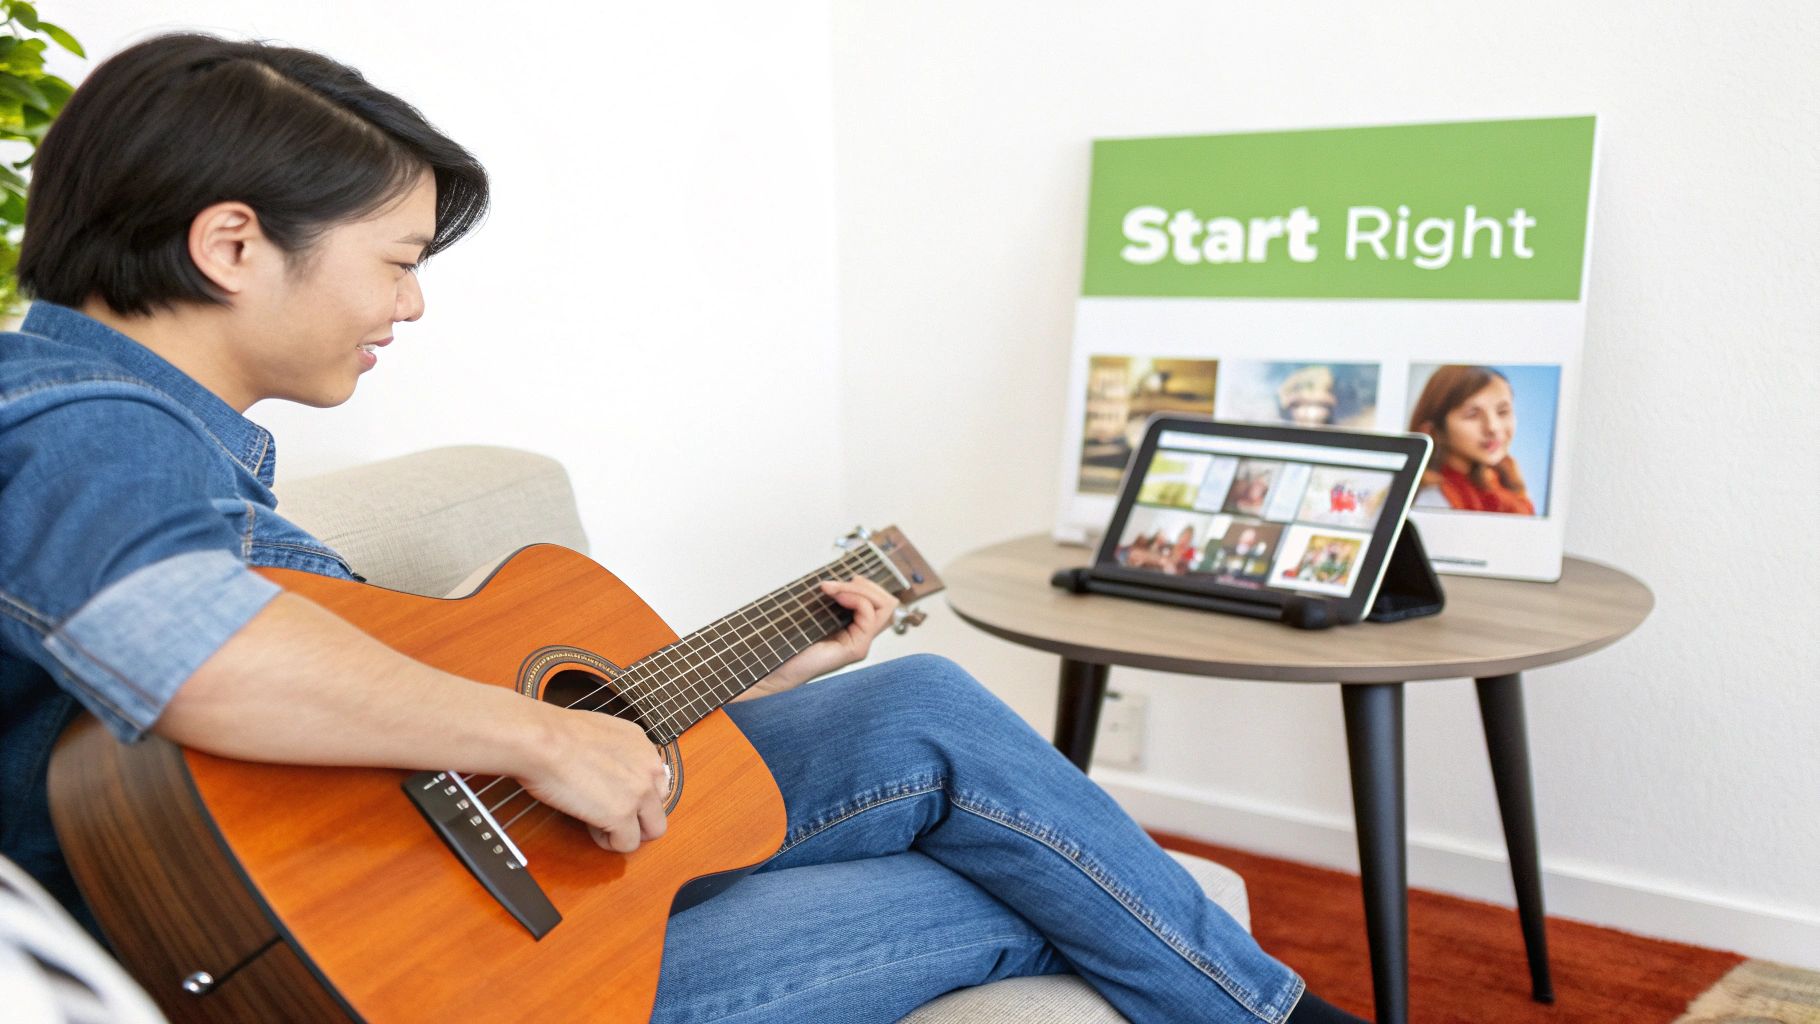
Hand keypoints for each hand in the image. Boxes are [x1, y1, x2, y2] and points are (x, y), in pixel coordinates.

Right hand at [516, 706, 668, 853]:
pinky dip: (609, 842)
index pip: (658, 783)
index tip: (615, 797)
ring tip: (600, 825)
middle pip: (659, 808)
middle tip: (609, 816)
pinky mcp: (622, 815)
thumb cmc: (555, 733)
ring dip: (628, 833)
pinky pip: (627, 844)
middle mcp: (649, 769)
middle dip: (637, 817)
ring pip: (653, 830)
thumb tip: (608, 767)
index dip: (636, 795)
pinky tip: (590, 828)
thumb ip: (616, 752)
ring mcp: (639, 793)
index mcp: (643, 746)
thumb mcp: (601, 732)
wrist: (542, 740)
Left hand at [736, 577, 899, 699]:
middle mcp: (862, 636)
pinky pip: (869, 616)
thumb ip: (834, 598)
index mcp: (854, 627)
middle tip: (836, 585)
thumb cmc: (788, 640)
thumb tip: (852, 577)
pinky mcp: (856, 650)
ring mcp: (861, 644)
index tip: (837, 582)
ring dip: (859, 589)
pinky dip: (856, 598)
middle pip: (888, 602)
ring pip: (885, 606)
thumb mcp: (815, 610)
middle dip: (866, 584)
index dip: (865, 585)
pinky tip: (837, 598)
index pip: (880, 601)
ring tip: (832, 589)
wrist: (774, 665)